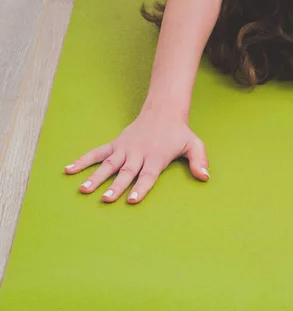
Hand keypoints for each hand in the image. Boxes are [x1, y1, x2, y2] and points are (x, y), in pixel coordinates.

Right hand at [64, 110, 208, 203]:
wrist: (163, 111)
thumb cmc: (179, 133)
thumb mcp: (194, 144)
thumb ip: (199, 161)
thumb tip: (205, 177)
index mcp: (157, 157)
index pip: (148, 175)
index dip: (140, 188)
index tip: (132, 199)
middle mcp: (139, 153)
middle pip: (126, 172)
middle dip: (116, 186)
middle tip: (105, 199)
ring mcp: (125, 148)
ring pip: (108, 164)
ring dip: (95, 176)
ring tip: (84, 189)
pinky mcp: (116, 144)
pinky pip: (97, 152)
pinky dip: (83, 160)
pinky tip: (69, 169)